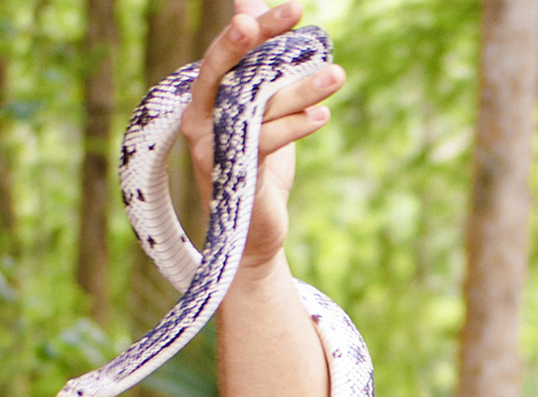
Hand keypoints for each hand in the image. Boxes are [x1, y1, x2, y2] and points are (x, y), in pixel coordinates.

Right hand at [180, 0, 345, 274]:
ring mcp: (213, 146)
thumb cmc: (258, 165)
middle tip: (293, 13)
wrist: (255, 231)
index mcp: (205, 97)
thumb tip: (249, 4)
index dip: (258, 26)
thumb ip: (259, 65)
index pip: (228, 51)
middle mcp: (200, 117)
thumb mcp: (261, 110)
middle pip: (228, 68)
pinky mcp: (233, 173)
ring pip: (256, 106)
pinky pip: (264, 142)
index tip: (294, 8)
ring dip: (301, 88)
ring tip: (337, 75)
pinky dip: (295, 127)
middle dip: (260, 38)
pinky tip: (323, 116)